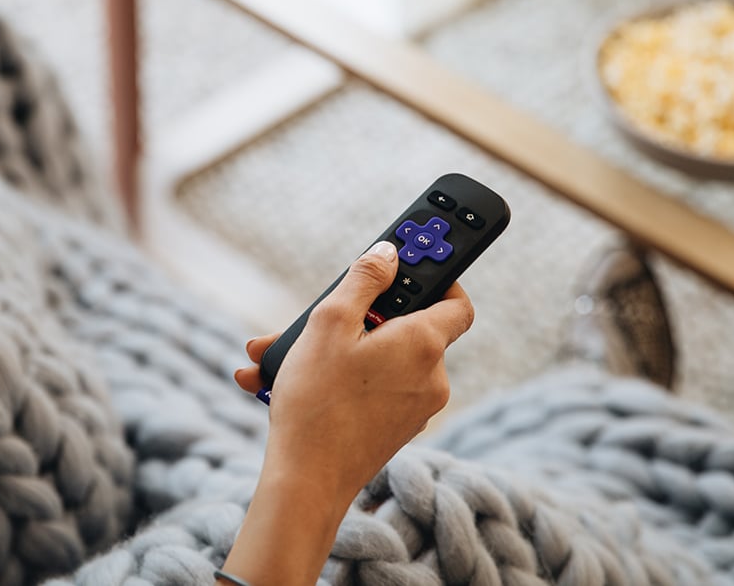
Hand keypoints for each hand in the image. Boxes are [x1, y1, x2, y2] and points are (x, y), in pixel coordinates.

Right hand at [221, 241, 474, 583]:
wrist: (308, 481)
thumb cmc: (318, 400)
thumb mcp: (330, 322)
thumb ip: (364, 278)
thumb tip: (390, 252)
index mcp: (425, 343)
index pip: (457, 300)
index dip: (439, 279)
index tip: (410, 268)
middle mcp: (431, 377)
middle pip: (403, 329)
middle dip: (356, 316)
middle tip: (319, 310)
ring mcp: (415, 408)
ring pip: (378, 362)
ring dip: (331, 351)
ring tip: (276, 354)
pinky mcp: (393, 431)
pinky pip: (369, 391)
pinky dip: (335, 381)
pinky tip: (283, 383)